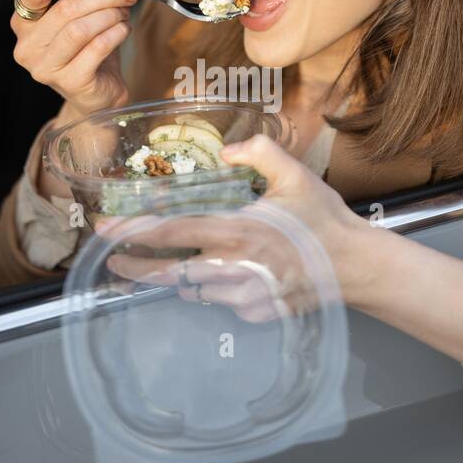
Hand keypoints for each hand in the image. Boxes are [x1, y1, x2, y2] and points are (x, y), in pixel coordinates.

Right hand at [10, 0, 137, 117]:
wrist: (97, 94)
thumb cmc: (85, 50)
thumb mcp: (76, 13)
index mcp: (24, 23)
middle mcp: (27, 46)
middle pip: (64, 9)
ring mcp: (45, 68)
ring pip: (80, 29)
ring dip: (109, 15)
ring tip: (122, 13)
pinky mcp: (70, 83)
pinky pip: (96, 48)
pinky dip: (115, 33)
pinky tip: (123, 30)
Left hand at [98, 134, 376, 320]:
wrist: (356, 267)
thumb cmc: (324, 219)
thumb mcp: (296, 174)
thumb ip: (259, 152)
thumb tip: (226, 149)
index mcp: (237, 230)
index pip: (173, 233)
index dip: (134, 231)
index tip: (106, 228)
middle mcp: (232, 267)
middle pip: (169, 273)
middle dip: (135, 267)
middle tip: (113, 258)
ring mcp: (241, 295)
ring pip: (191, 290)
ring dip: (173, 277)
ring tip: (157, 266)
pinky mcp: (253, 312)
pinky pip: (219, 301)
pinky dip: (211, 288)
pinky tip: (219, 273)